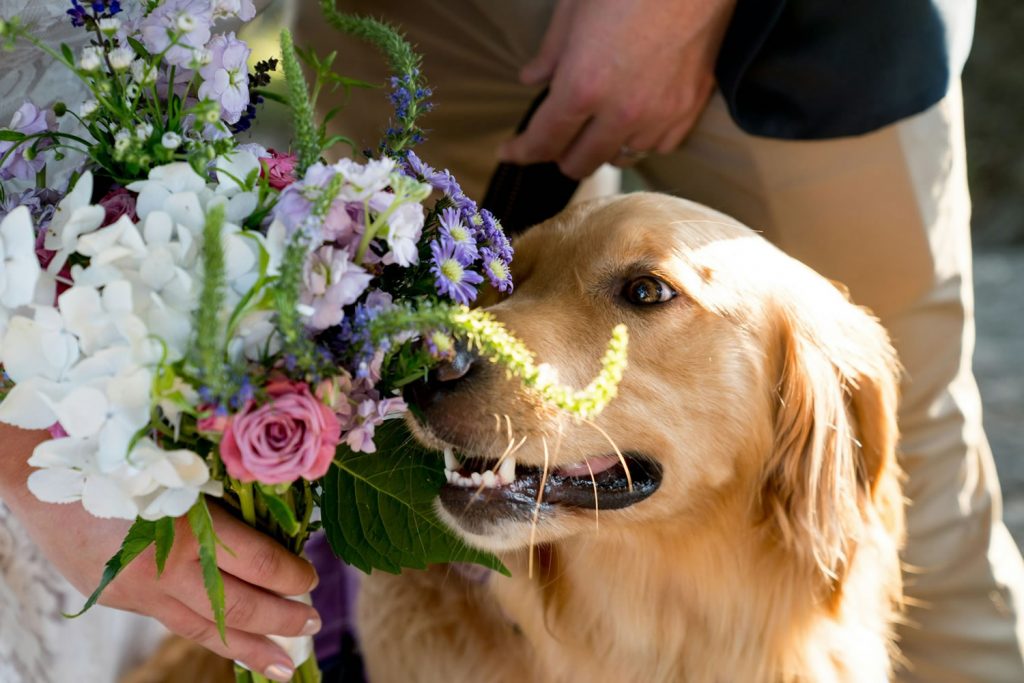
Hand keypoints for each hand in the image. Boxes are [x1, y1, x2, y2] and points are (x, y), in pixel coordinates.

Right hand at [0, 426, 318, 682]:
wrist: (46, 474)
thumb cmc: (123, 456)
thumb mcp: (183, 472)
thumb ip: (225, 503)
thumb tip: (275, 528)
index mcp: (191, 527)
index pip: (260, 565)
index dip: (292, 576)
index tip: (312, 578)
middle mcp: (167, 568)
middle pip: (238, 607)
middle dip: (282, 619)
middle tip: (312, 625)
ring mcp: (141, 591)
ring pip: (205, 628)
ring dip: (249, 647)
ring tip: (283, 664)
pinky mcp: (120, 599)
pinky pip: (174, 621)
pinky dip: (207, 631)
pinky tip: (229, 640)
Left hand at [498, 0, 735, 178]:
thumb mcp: (575, 7)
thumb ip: (551, 52)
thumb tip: (533, 79)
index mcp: (584, 86)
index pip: (543, 142)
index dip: (521, 151)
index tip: (511, 152)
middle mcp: (621, 112)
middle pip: (580, 163)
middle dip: (560, 153)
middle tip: (555, 135)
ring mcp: (659, 115)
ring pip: (619, 158)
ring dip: (602, 147)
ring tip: (598, 123)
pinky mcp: (689, 109)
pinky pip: (657, 147)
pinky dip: (640, 140)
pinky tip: (634, 119)